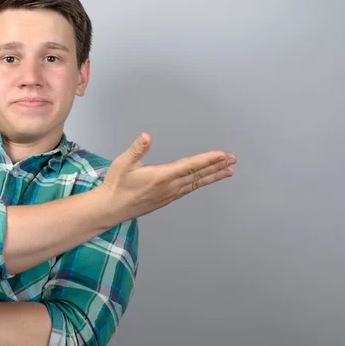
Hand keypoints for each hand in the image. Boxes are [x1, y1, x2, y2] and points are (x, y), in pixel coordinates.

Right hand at [97, 133, 236, 222]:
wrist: (111, 209)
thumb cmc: (116, 186)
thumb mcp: (123, 164)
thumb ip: (136, 149)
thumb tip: (146, 136)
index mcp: (161, 177)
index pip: (190, 166)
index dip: (208, 160)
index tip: (222, 155)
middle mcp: (169, 187)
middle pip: (198, 175)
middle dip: (217, 167)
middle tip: (233, 160)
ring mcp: (169, 195)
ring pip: (196, 184)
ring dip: (213, 176)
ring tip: (228, 171)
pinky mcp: (166, 199)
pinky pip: (188, 189)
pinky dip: (200, 183)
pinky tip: (205, 181)